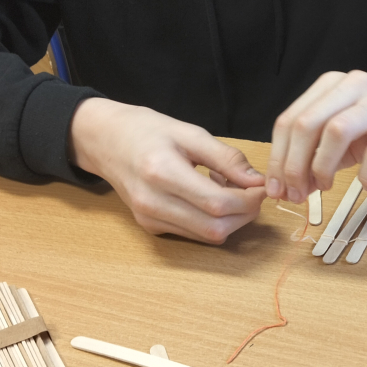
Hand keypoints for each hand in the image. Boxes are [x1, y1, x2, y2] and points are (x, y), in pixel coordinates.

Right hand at [69, 98, 266, 243]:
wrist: (104, 140)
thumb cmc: (147, 130)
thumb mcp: (190, 133)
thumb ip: (227, 158)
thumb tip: (258, 181)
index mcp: (162, 173)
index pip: (217, 203)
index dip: (248, 200)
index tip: (262, 186)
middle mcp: (152, 203)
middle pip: (216, 228)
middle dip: (245, 214)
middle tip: (254, 191)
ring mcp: (149, 219)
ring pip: (207, 236)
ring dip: (231, 219)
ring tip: (228, 188)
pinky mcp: (150, 227)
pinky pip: (194, 233)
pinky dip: (212, 220)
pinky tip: (209, 196)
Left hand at [266, 70, 366, 202]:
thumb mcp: (345, 138)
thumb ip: (315, 158)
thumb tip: (288, 190)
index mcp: (329, 86)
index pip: (289, 120)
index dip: (277, 158)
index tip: (276, 189)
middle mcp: (351, 86)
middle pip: (307, 124)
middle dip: (294, 165)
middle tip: (296, 194)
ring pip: (336, 130)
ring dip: (323, 166)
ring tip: (326, 187)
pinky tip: (366, 184)